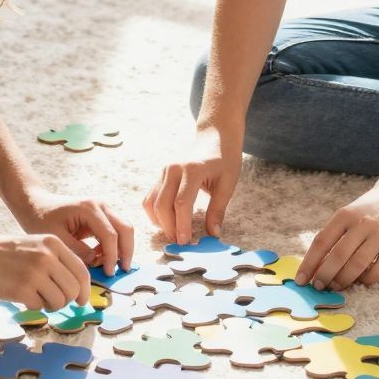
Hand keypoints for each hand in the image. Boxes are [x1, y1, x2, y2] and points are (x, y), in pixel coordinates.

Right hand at [0, 225, 91, 308]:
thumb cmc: (3, 254)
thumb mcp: (34, 246)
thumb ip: (55, 261)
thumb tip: (76, 290)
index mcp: (53, 244)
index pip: (81, 271)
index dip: (85, 290)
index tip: (82, 301)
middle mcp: (47, 256)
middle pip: (74, 289)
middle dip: (67, 301)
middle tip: (53, 301)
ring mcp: (35, 273)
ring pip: (60, 301)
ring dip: (51, 305)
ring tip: (36, 297)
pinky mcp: (22, 289)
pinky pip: (40, 307)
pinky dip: (33, 306)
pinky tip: (21, 295)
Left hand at [15, 187, 134, 277]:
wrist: (35, 204)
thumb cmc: (41, 218)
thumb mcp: (56, 237)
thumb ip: (77, 251)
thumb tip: (96, 262)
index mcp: (89, 208)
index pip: (110, 235)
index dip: (112, 256)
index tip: (108, 274)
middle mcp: (100, 205)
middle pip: (125, 228)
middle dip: (126, 251)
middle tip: (122, 271)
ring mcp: (102, 209)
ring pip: (123, 229)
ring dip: (122, 248)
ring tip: (110, 267)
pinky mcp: (100, 216)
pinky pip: (114, 231)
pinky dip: (113, 246)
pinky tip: (101, 258)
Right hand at [143, 125, 242, 244]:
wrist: (215, 136)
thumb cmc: (225, 159)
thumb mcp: (228, 184)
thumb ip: (218, 209)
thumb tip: (213, 234)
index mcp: (192, 170)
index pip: (181, 203)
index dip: (181, 225)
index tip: (186, 242)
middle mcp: (173, 169)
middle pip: (162, 204)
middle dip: (169, 227)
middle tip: (180, 243)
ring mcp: (164, 170)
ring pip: (152, 202)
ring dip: (160, 222)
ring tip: (174, 234)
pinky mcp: (160, 174)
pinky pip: (150, 196)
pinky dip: (154, 212)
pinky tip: (166, 222)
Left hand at [296, 178, 378, 289]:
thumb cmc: (367, 211)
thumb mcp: (347, 215)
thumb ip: (333, 237)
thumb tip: (315, 267)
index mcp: (345, 215)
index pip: (321, 242)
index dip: (309, 263)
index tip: (300, 280)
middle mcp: (362, 224)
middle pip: (337, 255)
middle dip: (324, 275)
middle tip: (317, 286)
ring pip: (356, 265)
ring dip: (342, 280)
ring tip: (334, 286)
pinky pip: (376, 272)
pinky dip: (364, 280)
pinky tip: (359, 279)